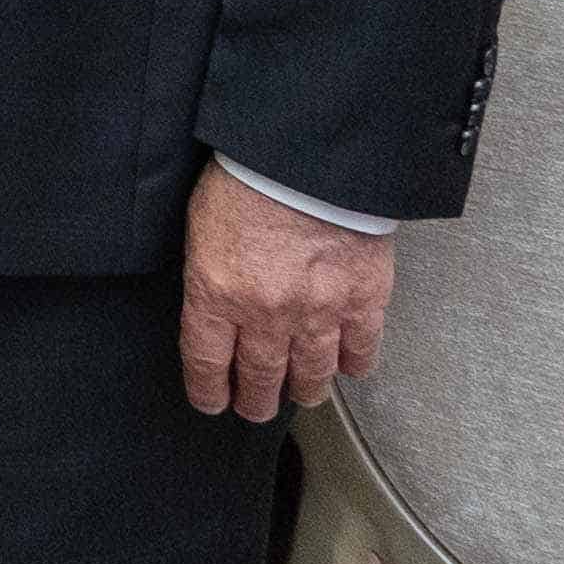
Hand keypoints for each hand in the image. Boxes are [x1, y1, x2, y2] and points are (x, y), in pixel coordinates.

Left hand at [178, 159, 395, 420]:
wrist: (306, 155)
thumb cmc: (245, 176)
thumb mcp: (200, 225)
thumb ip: (208, 274)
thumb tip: (213, 303)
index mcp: (215, 293)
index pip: (207, 362)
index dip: (209, 390)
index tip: (212, 402)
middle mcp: (266, 314)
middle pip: (261, 377)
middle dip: (257, 401)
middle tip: (256, 408)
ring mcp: (318, 312)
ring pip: (313, 375)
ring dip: (305, 390)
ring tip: (301, 394)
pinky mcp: (363, 301)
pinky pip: (361, 350)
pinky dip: (353, 364)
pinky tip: (347, 368)